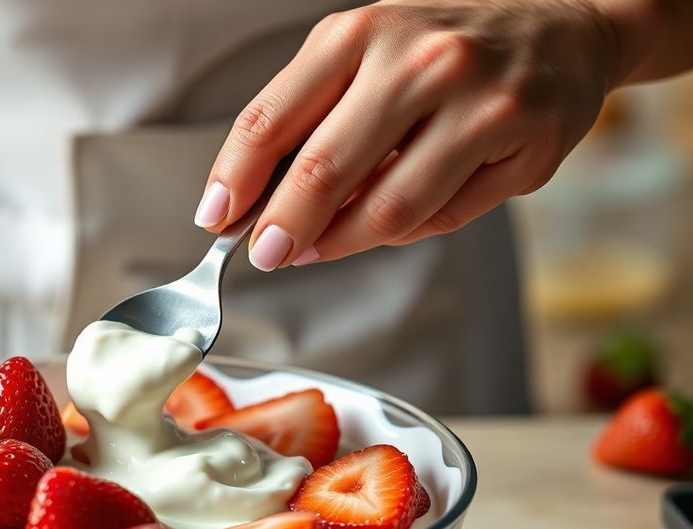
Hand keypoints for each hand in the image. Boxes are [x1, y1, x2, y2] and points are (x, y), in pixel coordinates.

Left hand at [194, 0, 624, 270]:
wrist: (564, 24)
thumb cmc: (444, 44)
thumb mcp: (366, 53)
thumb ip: (310, 117)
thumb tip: (253, 203)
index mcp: (363, 33)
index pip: (272, 117)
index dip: (233, 178)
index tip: (215, 218)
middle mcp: (422, 61)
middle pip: (325, 170)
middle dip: (283, 226)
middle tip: (266, 253)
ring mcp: (481, 104)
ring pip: (388, 209)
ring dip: (342, 242)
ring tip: (320, 246)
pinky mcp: (527, 147)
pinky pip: (444, 217)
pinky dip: (407, 231)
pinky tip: (391, 219)